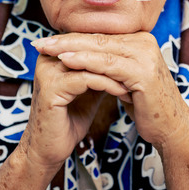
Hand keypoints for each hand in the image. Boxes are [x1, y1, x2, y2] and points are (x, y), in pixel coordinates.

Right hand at [19, 38, 128, 171]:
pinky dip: (108, 84)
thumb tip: (124, 56)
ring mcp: (47, 72)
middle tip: (141, 63)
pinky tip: (124, 91)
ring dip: (116, 71)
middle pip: (88, 47)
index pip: (88, 40)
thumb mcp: (88, 88)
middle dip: (116, 56)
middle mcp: (47, 58)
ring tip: (136, 79)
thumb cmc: (69, 119)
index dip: (113, 47)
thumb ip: (99, 70)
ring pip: (89, 62)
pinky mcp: (51, 88)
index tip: (136, 57)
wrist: (49, 149)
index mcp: (53, 53)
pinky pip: (87, 79)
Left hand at [29, 32, 188, 155]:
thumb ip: (110, 63)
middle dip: (66, 40)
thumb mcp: (125, 79)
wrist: (171, 129)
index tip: (49, 41)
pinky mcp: (143, 72)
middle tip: (41, 42)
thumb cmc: (146, 106)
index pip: (100, 37)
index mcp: (140, 40)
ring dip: (70, 48)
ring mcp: (145, 55)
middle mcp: (144, 42)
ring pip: (100, 49)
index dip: (73, 38)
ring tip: (47, 49)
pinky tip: (65, 61)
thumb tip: (82, 54)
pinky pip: (107, 65)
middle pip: (98, 39)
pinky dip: (84, 62)